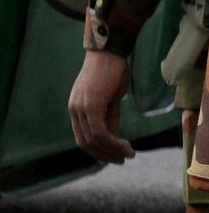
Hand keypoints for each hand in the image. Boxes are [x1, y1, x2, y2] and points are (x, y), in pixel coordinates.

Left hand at [67, 47, 132, 163]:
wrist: (111, 52)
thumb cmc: (112, 70)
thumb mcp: (111, 97)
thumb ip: (110, 116)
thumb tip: (113, 134)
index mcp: (77, 108)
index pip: (84, 136)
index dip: (99, 150)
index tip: (116, 155)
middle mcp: (74, 110)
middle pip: (85, 142)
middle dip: (104, 154)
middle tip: (122, 160)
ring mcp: (81, 108)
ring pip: (92, 140)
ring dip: (111, 150)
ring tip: (129, 154)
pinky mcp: (90, 106)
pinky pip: (99, 132)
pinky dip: (112, 142)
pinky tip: (126, 145)